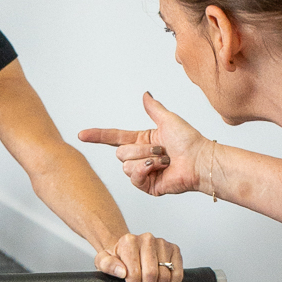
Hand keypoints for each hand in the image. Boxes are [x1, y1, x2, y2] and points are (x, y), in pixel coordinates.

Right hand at [79, 93, 210, 197]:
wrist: (199, 161)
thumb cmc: (189, 141)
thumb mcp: (168, 119)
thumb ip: (153, 108)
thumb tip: (146, 95)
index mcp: (142, 140)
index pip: (114, 138)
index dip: (98, 136)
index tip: (82, 135)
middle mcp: (140, 156)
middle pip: (120, 153)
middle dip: (140, 149)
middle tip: (162, 149)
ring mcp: (143, 173)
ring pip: (126, 165)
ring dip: (147, 159)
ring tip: (165, 159)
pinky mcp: (147, 186)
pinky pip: (134, 177)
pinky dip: (146, 169)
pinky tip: (160, 168)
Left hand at [95, 232, 183, 281]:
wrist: (129, 248)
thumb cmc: (117, 257)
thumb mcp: (103, 260)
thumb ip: (107, 265)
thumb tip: (122, 272)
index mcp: (129, 242)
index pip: (134, 273)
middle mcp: (147, 240)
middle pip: (151, 275)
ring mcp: (162, 244)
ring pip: (166, 276)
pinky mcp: (174, 250)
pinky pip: (177, 273)